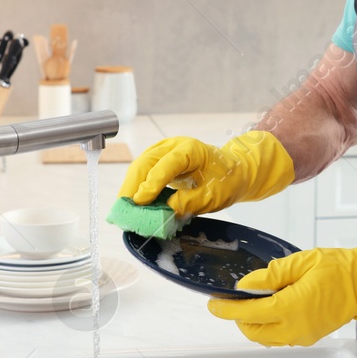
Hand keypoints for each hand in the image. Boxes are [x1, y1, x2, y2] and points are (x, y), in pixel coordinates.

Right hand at [118, 131, 294, 215]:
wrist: (232, 170)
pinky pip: (142, 171)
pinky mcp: (159, 160)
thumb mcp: (213, 196)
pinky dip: (136, 187)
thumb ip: (189, 203)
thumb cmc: (226, 180)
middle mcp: (174, 145)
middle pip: (146, 162)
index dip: (152, 183)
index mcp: (191, 150)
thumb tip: (165, 211)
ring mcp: (164, 150)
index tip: (140, 202)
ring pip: (140, 166)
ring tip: (123, 209)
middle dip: (132, 186)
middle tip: (124, 210)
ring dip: (130, 188)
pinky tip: (132, 203)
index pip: (167, 164)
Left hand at [207, 233, 356, 346]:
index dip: (226, 309)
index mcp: (290, 307)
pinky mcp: (310, 337)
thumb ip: (271, 275)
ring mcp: (303, 335)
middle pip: (253, 332)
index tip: (213, 304)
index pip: (248, 313)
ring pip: (266, 338)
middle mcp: (294, 327)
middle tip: (232, 301)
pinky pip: (281, 337)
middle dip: (239, 318)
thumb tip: (246, 285)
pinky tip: (272, 308)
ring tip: (253, 302)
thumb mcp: (301, 262)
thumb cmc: (339, 268)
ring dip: (254, 324)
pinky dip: (269, 326)